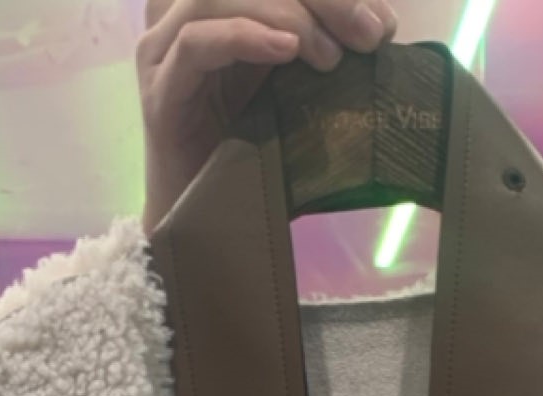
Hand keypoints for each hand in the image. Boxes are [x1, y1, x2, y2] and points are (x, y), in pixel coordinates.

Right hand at [138, 0, 397, 229]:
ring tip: (329, 55)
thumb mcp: (297, 92)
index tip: (383, 25)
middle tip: (369, 35)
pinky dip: (244, 37)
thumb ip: (322, 52)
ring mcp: (166, 52)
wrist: (209, 227)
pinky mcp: (160, 92)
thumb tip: (379, 26)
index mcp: (225, 12)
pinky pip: (196, 42)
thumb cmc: (255, 161)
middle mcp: (190, 20)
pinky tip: (287, 51)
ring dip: (287, 16)